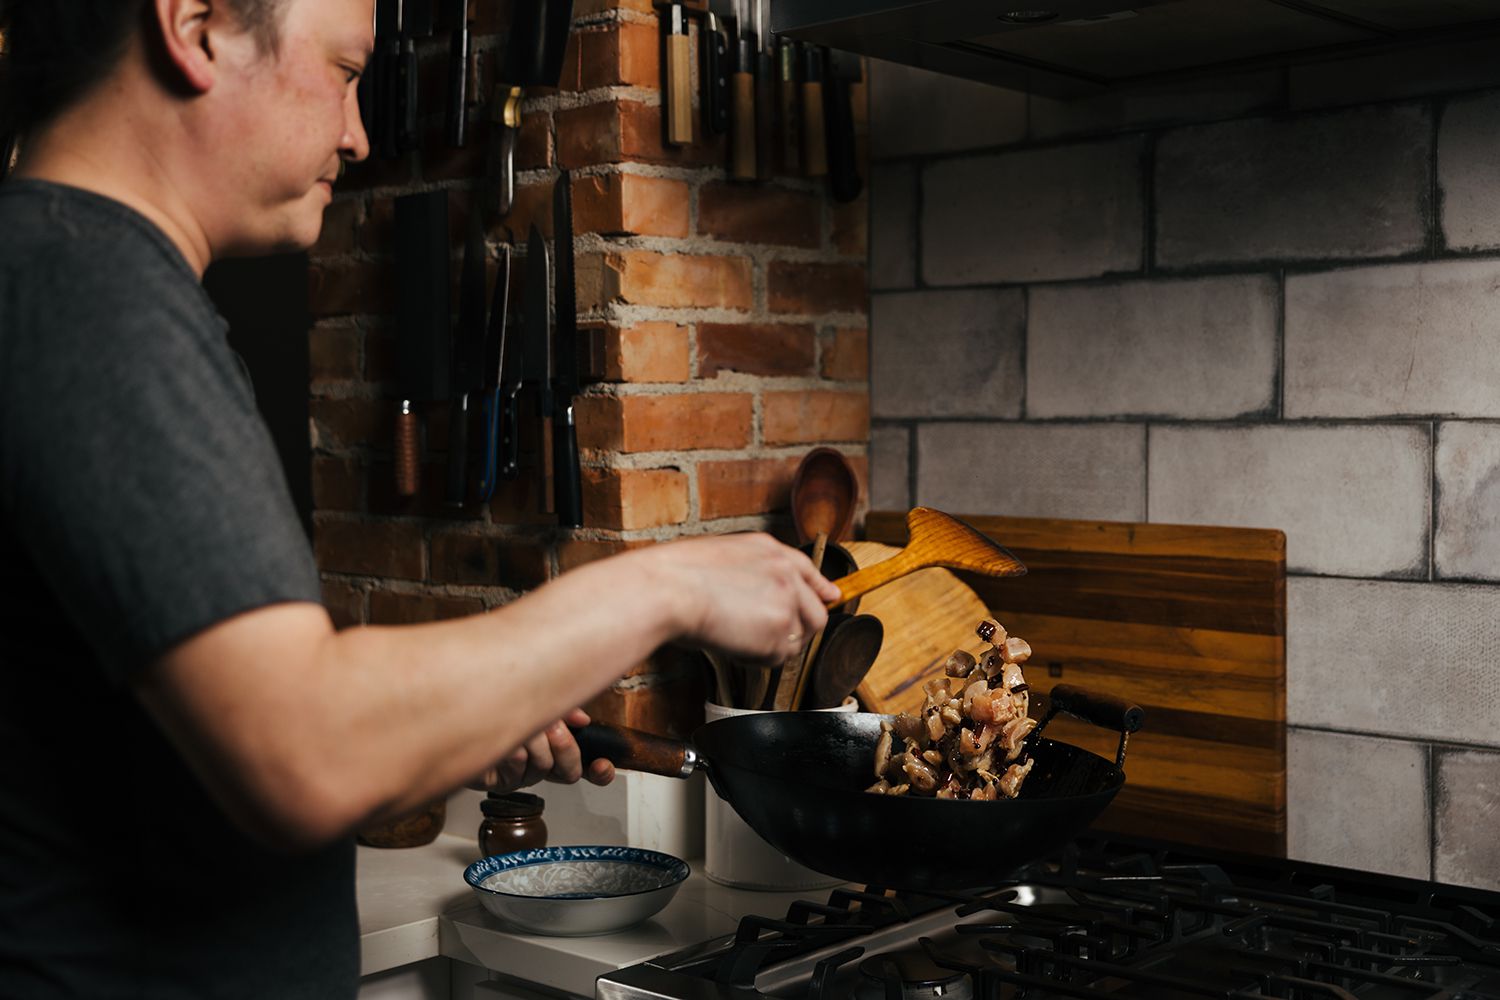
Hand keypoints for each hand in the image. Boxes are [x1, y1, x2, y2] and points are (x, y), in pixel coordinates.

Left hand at [467, 708, 614, 792]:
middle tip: (554, 727)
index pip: (588, 769)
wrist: (459, 714)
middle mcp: (541, 767)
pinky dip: (513, 746)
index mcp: (556, 750)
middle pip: (571, 772)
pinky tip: (504, 739)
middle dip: (565, 746)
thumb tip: (582, 719)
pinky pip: (519, 764)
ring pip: (544, 765)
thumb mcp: (541, 704)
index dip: (600, 772)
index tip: (603, 765)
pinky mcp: (502, 782)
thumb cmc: (500, 707)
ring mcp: (522, 776)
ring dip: (533, 739)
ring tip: (519, 724)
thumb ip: (564, 710)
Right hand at [644, 533, 842, 663]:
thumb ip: (752, 570)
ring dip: (771, 647)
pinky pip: (776, 659)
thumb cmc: (676, 575)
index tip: (829, 598)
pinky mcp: (780, 632)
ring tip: (736, 636)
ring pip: (797, 640)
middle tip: (764, 638)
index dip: (820, 589)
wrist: (667, 589)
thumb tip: (760, 593)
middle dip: (796, 631)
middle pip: (816, 614)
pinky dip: (756, 659)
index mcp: (769, 550)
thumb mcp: (720, 556)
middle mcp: (786, 573)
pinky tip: (731, 643)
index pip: (809, 571)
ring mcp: (787, 602)